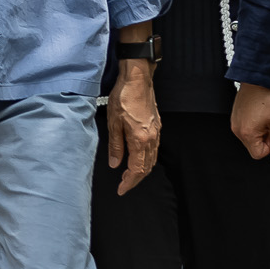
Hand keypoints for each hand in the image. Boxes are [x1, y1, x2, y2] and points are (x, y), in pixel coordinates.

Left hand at [105, 63, 159, 195]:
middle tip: (124, 185)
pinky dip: (146, 158)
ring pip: (152, 159)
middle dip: (136, 179)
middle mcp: (151, 138)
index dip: (129, 182)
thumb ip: (115, 146)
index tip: (121, 189)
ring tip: (129, 174)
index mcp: (140, 139)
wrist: (138, 78)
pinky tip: (138, 157)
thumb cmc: (124, 96)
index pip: (137, 169)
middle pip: (147, 167)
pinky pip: (154, 149)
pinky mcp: (157, 126)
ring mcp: (156, 132)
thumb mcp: (113, 122)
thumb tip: (115, 164)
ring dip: (142, 170)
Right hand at [231, 84, 269, 160]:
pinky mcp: (235, 115)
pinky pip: (246, 127)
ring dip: (260, 131)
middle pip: (253, 146)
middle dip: (264, 138)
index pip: (258, 154)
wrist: (258, 79)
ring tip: (265, 116)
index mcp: (246, 133)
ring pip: (250, 136)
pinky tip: (259, 112)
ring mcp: (235, 122)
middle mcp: (237, 129)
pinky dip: (254, 124)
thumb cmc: (268, 98)